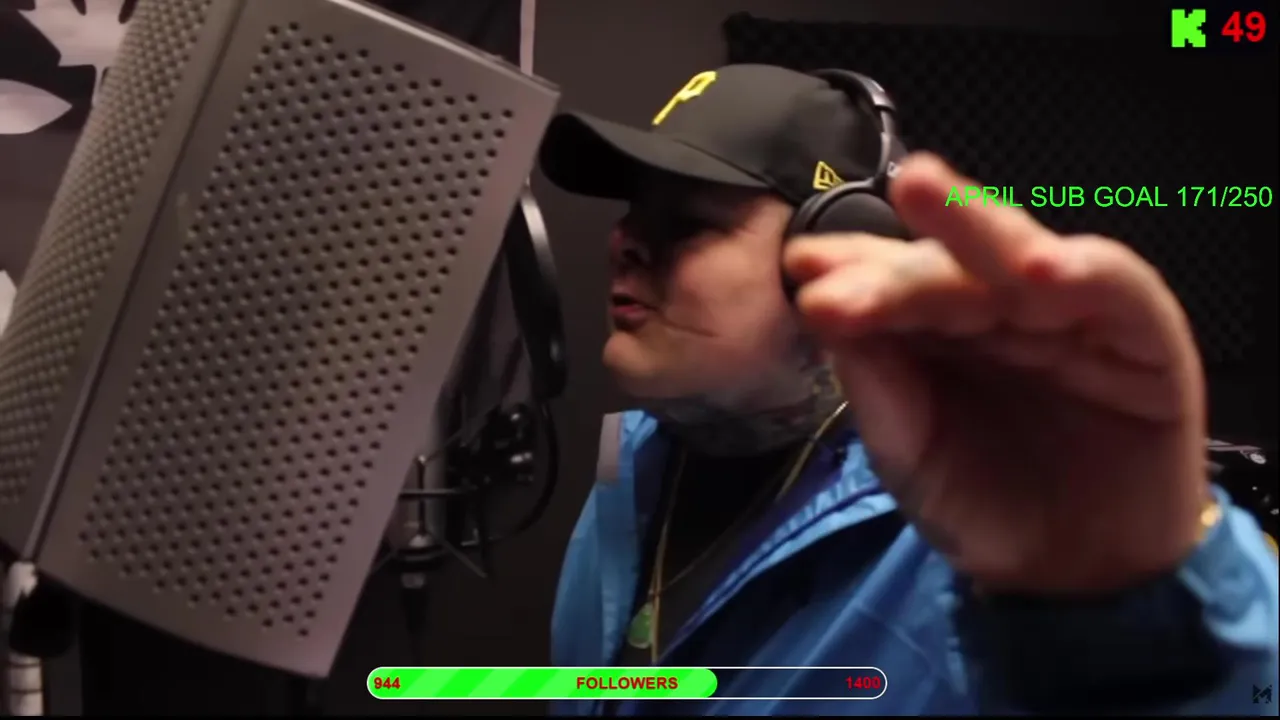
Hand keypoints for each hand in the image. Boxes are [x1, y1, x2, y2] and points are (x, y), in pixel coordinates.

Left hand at [784, 153, 1208, 594]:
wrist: (1077, 577)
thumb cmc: (984, 503)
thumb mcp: (910, 452)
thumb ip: (875, 384)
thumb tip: (819, 303)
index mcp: (937, 328)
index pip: (892, 286)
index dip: (852, 273)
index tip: (801, 268)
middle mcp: (999, 307)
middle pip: (945, 265)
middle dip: (893, 252)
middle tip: (840, 242)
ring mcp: (1070, 312)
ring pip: (1020, 254)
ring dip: (974, 225)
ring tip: (922, 193)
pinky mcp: (1145, 331)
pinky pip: (1118, 288)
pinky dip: (1084, 271)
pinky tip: (1039, 269)